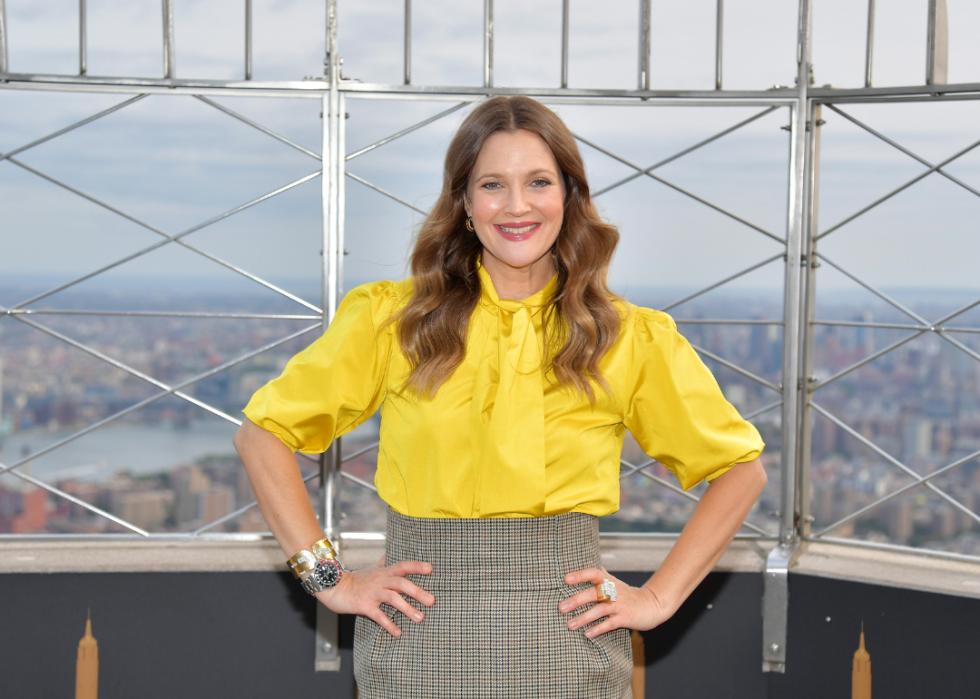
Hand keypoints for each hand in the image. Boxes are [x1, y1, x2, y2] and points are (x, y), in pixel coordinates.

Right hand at [316, 555, 435, 637]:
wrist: (334, 588)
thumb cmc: (356, 579)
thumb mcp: (371, 569)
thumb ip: (383, 563)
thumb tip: (391, 554)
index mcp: (384, 571)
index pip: (403, 566)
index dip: (416, 566)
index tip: (431, 569)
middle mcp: (380, 580)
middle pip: (401, 583)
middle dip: (417, 591)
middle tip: (432, 601)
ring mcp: (372, 593)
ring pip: (393, 599)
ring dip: (407, 608)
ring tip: (420, 618)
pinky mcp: (364, 606)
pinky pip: (379, 616)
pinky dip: (389, 624)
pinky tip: (398, 633)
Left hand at [558, 567, 672, 638]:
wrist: (651, 605)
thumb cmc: (627, 594)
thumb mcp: (614, 582)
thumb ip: (600, 575)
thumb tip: (582, 561)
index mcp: (609, 581)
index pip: (593, 573)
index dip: (580, 575)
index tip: (565, 579)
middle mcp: (613, 591)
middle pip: (593, 594)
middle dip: (576, 600)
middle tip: (561, 607)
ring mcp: (619, 605)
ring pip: (599, 610)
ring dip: (583, 618)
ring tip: (570, 625)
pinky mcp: (625, 618)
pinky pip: (610, 624)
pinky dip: (598, 629)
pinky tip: (587, 634)